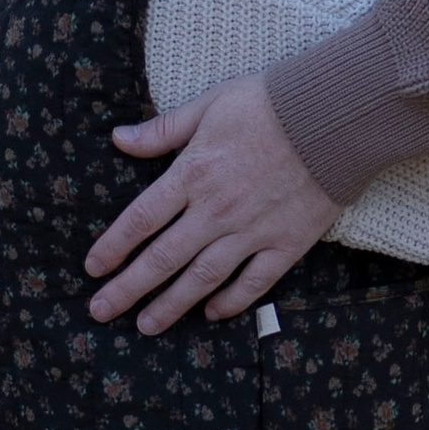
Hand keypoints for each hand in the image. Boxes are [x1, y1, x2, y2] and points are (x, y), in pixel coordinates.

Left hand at [88, 73, 336, 329]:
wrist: (335, 118)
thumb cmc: (270, 104)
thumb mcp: (209, 105)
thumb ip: (163, 130)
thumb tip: (119, 139)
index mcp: (193, 174)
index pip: (141, 219)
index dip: (113, 246)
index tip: (94, 268)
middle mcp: (216, 210)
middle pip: (163, 257)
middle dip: (128, 288)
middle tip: (101, 310)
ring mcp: (252, 231)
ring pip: (203, 277)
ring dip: (171, 304)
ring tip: (146, 325)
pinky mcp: (286, 243)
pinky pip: (254, 282)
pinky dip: (232, 301)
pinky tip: (212, 313)